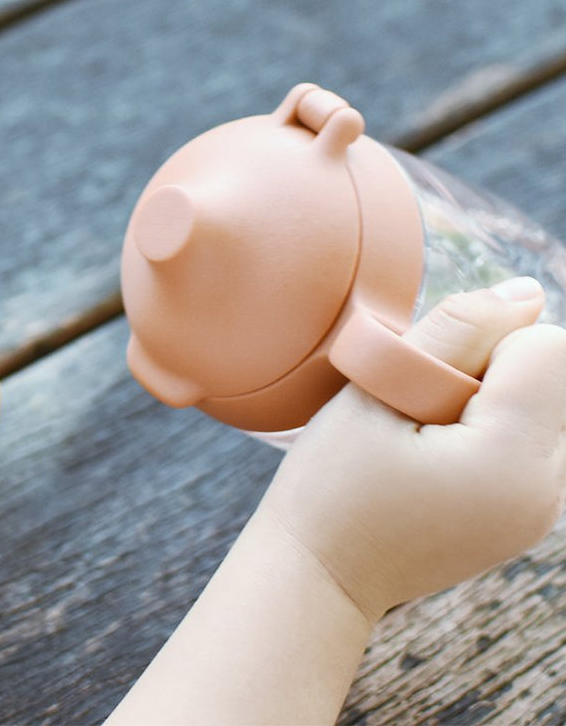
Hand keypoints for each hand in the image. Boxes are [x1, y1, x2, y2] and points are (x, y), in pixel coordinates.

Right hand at [262, 277, 565, 620]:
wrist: (321, 572)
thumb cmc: (332, 483)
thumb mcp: (378, 391)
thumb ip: (456, 333)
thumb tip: (529, 291)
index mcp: (515, 458)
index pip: (545, 346)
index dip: (480, 343)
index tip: (422, 384)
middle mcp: (549, 489)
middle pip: (548, 372)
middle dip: (486, 369)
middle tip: (416, 411)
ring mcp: (544, 509)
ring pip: (540, 401)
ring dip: (487, 397)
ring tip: (422, 436)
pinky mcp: (531, 516)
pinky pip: (530, 437)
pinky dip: (488, 427)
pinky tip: (434, 456)